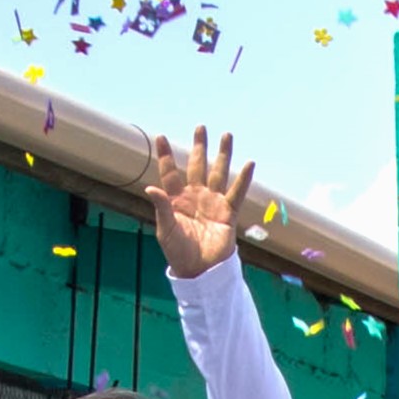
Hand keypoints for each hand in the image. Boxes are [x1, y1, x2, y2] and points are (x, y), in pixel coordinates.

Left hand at [143, 125, 254, 279]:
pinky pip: (237, 193)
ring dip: (223, 155)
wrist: (200, 271)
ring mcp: (212, 202)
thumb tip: (150, 188)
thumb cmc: (178, 252)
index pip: (170, 172)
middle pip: (197, 166)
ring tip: (227, 135)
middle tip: (201, 127)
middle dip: (199, 147)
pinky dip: (243, 179)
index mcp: (176, 199)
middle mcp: (195, 196)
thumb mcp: (166, 230)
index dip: (166, 155)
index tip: (161, 136)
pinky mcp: (227, 213)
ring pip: (219, 173)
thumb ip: (161, 208)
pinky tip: (248, 164)